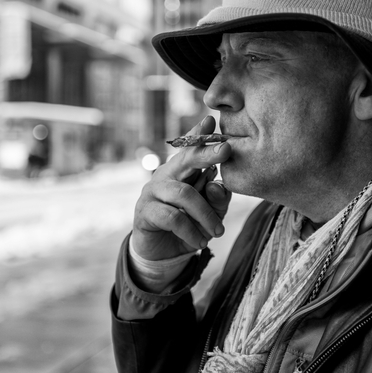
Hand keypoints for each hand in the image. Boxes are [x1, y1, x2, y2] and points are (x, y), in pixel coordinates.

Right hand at [132, 115, 232, 260]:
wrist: (162, 252)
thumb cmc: (189, 225)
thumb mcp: (211, 213)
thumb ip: (217, 199)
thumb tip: (217, 185)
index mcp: (183, 170)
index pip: (190, 147)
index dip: (199, 133)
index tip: (210, 120)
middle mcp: (166, 174)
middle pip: (186, 159)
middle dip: (207, 153)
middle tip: (226, 150)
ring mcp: (153, 191)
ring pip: (185, 194)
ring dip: (206, 215)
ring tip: (218, 232)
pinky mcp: (145, 211)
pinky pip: (174, 218)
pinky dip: (191, 231)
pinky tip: (200, 241)